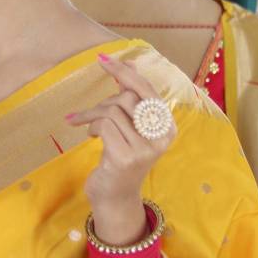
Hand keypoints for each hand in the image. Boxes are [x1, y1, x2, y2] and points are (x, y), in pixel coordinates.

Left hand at [65, 54, 176, 216]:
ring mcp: (145, 148)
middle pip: (128, 97)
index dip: (125, 73)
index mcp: (167, 127)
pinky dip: (92, 127)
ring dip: (94, 116)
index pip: (147, 90)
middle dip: (104, 101)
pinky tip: (91, 138)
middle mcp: (161, 137)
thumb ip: (133, 100)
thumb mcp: (130, 128)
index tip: (102, 59)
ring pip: (113, 110)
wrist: (114, 198)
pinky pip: (105, 125)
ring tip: (89, 128)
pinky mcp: (126, 157)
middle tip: (89, 114)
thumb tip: (131, 67)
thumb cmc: (121, 159)